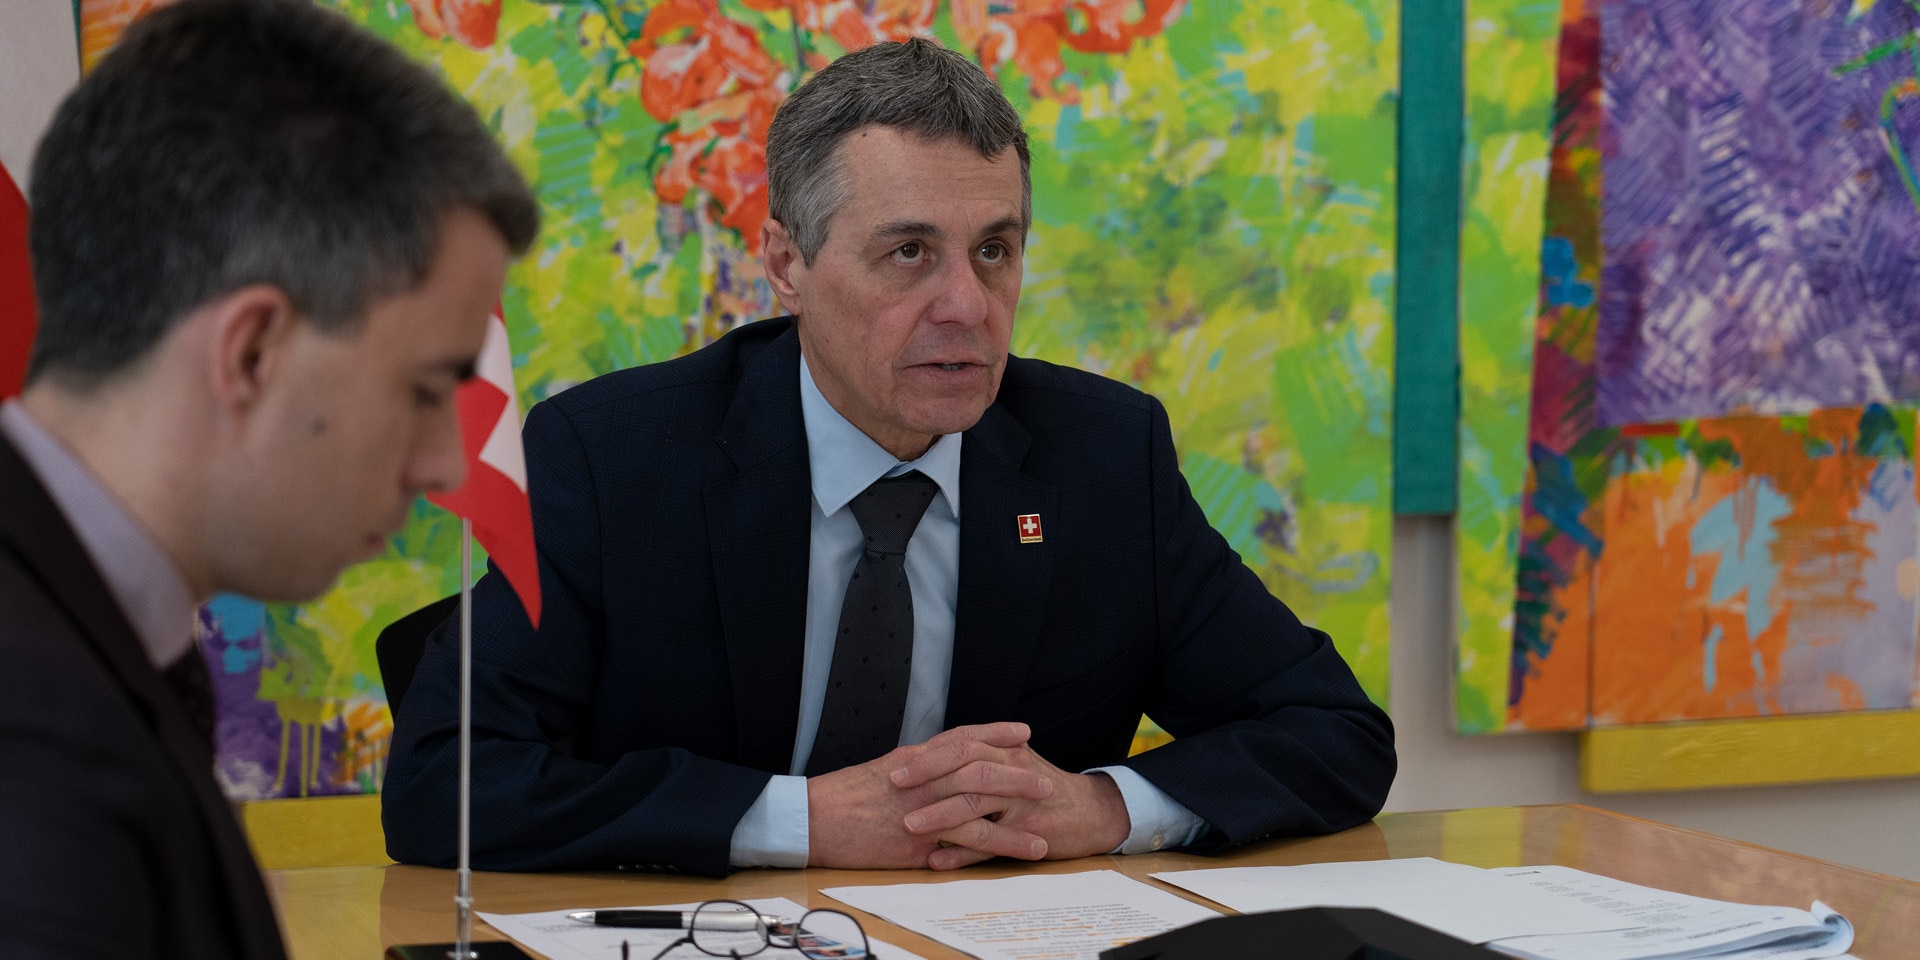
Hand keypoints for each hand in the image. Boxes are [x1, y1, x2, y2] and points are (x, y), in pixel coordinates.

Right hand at [806, 722, 1056, 868]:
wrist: (812, 820)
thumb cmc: (839, 799)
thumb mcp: (878, 774)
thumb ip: (911, 771)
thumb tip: (932, 769)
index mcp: (912, 760)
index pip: (961, 738)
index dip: (993, 733)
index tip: (1021, 732)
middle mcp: (922, 778)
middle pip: (979, 766)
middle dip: (1015, 771)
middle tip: (1045, 777)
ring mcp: (922, 807)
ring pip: (981, 801)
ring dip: (1018, 808)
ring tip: (1046, 815)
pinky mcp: (920, 840)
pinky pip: (969, 839)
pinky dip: (1002, 843)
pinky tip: (1024, 849)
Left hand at [891, 739, 1131, 869]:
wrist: (1090, 813)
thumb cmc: (1042, 788)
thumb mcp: (1012, 763)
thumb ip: (977, 758)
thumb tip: (930, 759)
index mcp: (1004, 752)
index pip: (961, 744)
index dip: (928, 755)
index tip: (896, 765)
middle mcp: (1012, 771)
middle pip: (965, 767)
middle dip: (927, 776)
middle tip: (895, 787)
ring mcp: (1021, 803)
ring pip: (975, 804)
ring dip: (939, 815)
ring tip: (909, 826)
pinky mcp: (1028, 833)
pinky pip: (990, 844)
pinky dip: (962, 854)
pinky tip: (937, 860)